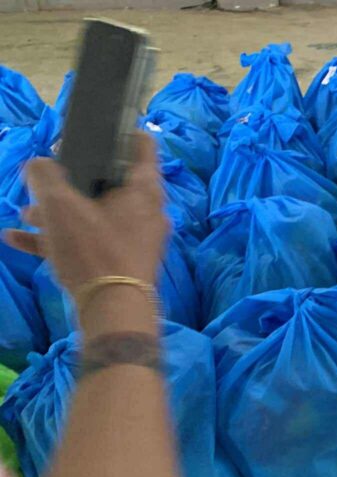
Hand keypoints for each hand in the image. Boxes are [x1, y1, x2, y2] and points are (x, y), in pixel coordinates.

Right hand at [3, 133, 168, 297]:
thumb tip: (37, 164)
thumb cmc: (93, 249)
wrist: (113, 311)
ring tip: (25, 212)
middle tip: (45, 177)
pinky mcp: (123, 263)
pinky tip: (17, 239)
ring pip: (94, 214)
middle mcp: (147, 211)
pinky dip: (59, 238)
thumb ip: (44, 177)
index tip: (94, 131)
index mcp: (143, 188)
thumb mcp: (60, 206)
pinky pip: (88, 242)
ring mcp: (136, 238)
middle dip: (72, 180)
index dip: (119, 133)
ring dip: (59, 212)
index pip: (142, 145)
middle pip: (110, 182)